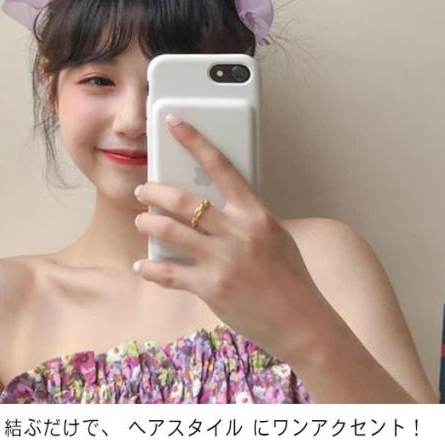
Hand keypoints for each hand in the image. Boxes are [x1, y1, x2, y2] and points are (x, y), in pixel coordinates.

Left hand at [132, 113, 331, 364]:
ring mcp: (224, 259)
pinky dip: (151, 268)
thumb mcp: (275, 236)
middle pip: (184, 200)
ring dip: (149, 223)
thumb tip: (217, 210)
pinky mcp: (211, 287)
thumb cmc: (290, 278)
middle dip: (155, 191)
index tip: (174, 123)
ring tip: (142, 221)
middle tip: (144, 190)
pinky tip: (143, 266)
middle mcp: (238, 231)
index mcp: (255, 214)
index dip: (195, 141)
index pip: (221, 166)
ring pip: (170, 230)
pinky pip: (169, 272)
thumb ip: (247, 219)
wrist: (301, 321)